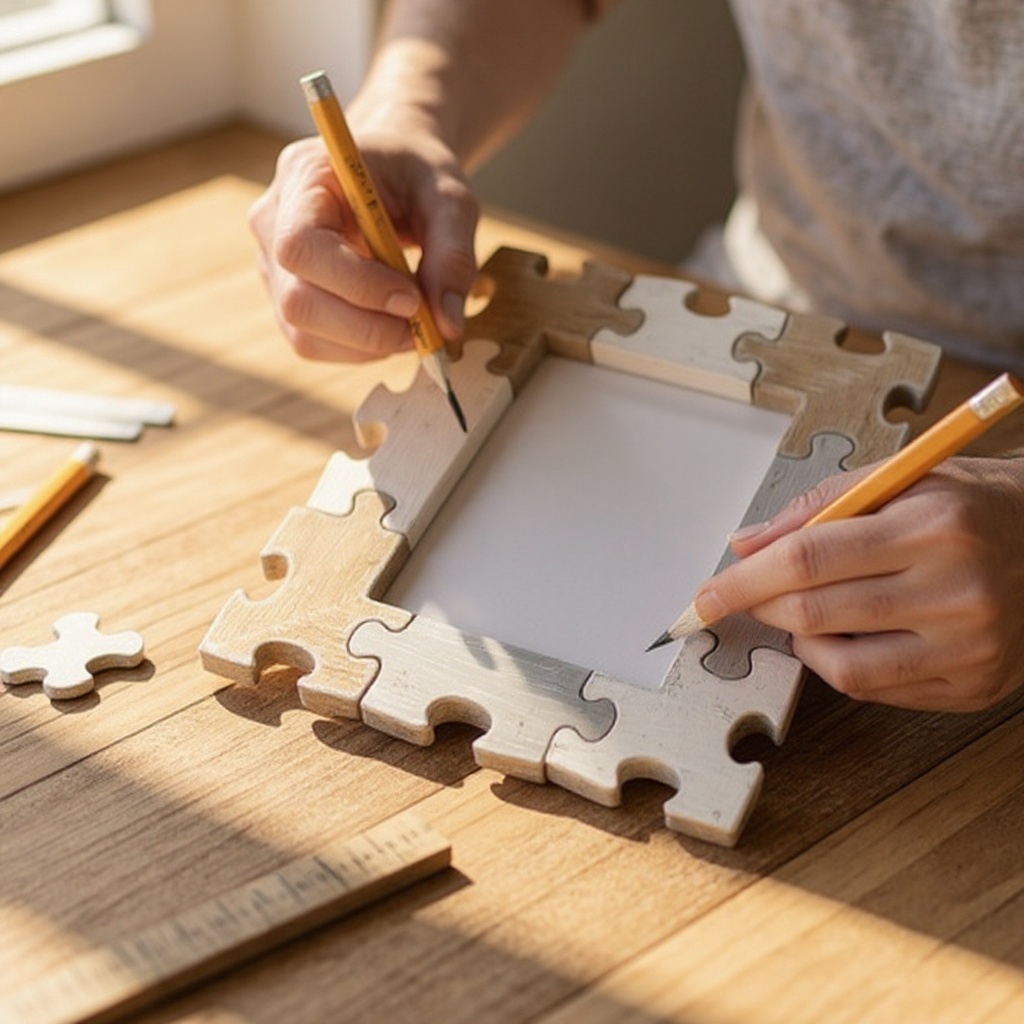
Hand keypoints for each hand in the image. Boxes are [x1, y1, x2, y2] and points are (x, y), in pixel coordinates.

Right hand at [249, 116, 478, 362]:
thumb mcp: (450, 200)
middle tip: (424, 326)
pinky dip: (361, 349)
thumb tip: (447, 326)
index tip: (412, 299)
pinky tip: (392, 325)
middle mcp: (272, 222)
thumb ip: (453, 256)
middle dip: (367, 328)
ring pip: (304, 333)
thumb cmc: (418, 177)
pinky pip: (314, 344)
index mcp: (302, 177)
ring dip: (368, 344)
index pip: (302, 246)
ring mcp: (272, 265)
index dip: (356, 284)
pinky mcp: (286, 299)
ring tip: (415, 325)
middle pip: (298, 301)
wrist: (395, 174)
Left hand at [693, 457, 1023, 710]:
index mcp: (934, 527)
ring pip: (841, 666)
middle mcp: (957, 591)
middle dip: (761, 607)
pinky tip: (849, 633)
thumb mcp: (899, 479)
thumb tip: (745, 546)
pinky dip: (841, 663)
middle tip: (746, 595)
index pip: (808, 559)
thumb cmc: (969, 504)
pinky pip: (876, 688)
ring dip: (802, 640)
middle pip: (816, 613)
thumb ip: (816, 508)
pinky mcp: (974, 686)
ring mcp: (969, 647)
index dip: (743, 582)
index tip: (703, 597)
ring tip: (810, 610)